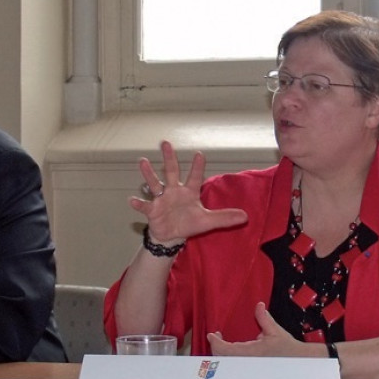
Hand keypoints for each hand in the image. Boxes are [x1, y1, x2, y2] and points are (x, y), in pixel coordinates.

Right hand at [130, 140, 247, 244]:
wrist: (171, 235)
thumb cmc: (188, 224)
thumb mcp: (208, 221)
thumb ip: (225, 217)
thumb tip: (246, 216)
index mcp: (189, 192)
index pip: (194, 176)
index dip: (197, 166)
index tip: (199, 153)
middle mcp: (174, 191)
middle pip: (171, 171)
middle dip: (168, 158)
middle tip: (165, 142)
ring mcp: (162, 199)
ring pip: (154, 183)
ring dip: (148, 174)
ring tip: (142, 161)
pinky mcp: (152, 210)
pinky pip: (144, 206)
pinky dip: (138, 203)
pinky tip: (132, 200)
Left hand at [208, 303, 320, 358]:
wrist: (298, 362)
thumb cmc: (287, 349)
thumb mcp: (275, 331)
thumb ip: (263, 318)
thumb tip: (258, 306)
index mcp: (249, 352)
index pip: (224, 349)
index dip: (215, 342)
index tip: (212, 335)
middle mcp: (246, 362)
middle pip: (221, 359)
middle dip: (216, 347)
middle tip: (217, 337)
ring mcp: (247, 369)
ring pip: (227, 364)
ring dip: (222, 354)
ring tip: (222, 344)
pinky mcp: (250, 371)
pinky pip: (234, 366)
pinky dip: (229, 359)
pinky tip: (232, 353)